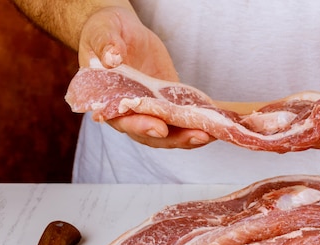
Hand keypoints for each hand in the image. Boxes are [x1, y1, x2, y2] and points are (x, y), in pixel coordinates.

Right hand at [78, 7, 211, 147]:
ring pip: (171, 132)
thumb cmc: (104, 32)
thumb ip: (105, 45)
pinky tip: (217, 124)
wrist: (121, 32)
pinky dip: (198, 124)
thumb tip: (111, 57)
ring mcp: (151, 111)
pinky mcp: (167, 104)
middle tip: (198, 135)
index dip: (141, 126)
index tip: (159, 128)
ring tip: (212, 133)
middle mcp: (130, 113)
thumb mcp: (102, 32)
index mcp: (109, 100)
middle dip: (176, 138)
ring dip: (191, 136)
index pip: (124, 120)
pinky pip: (182, 119)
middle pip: (152, 135)